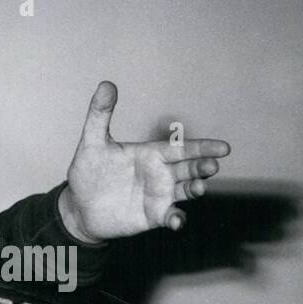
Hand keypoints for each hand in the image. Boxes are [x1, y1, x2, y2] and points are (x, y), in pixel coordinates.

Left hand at [59, 81, 229, 242]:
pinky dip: (176, 219)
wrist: (79, 206)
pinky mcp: (153, 216)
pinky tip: (175, 220)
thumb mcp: (92, 142)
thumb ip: (100, 114)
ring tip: (198, 188)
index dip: (203, 147)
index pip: (181, 148)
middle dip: (203, 167)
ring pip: (185, 191)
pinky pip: (170, 217)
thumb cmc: (88, 172)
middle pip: (189, 169)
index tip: (224, 147)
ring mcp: (159, 196)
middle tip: (212, 165)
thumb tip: (106, 83)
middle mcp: (160, 174)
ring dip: (195, 189)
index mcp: (150, 154)